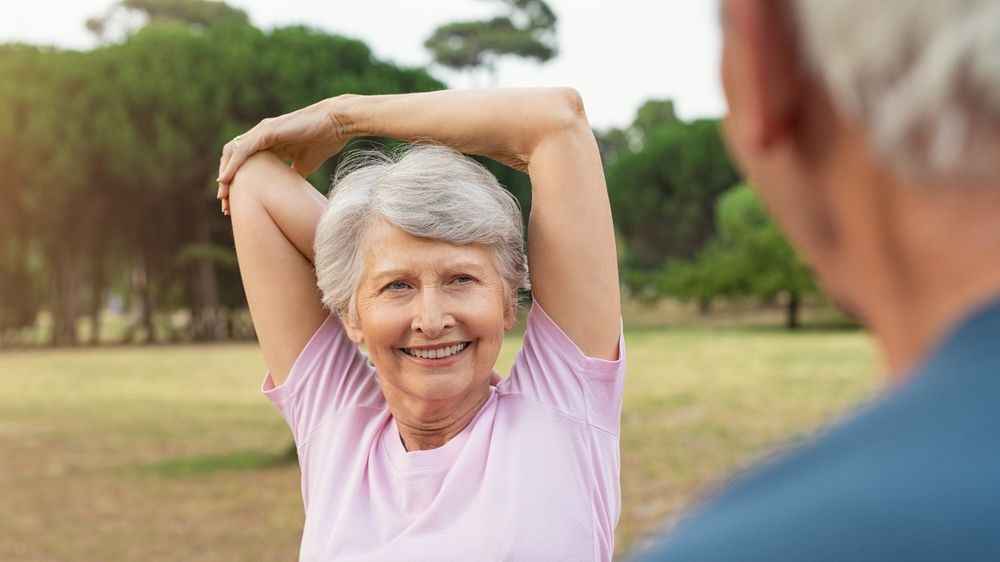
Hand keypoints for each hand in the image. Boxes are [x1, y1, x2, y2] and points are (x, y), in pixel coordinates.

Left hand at [216, 97, 351, 213]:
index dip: (236, 182)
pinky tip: (226, 179)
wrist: (337, 124)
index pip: (243, 164)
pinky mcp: (267, 131)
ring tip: (223, 196)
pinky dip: (232, 165)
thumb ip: (291, 176)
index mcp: (268, 144)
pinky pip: (243, 149)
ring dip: (225, 175)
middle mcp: (260, 136)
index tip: (235, 204)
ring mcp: (262, 131)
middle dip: (226, 182)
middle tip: (225, 206)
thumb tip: (287, 194)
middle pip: (233, 158)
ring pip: (233, 153)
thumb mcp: (304, 165)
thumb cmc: (324, 141)